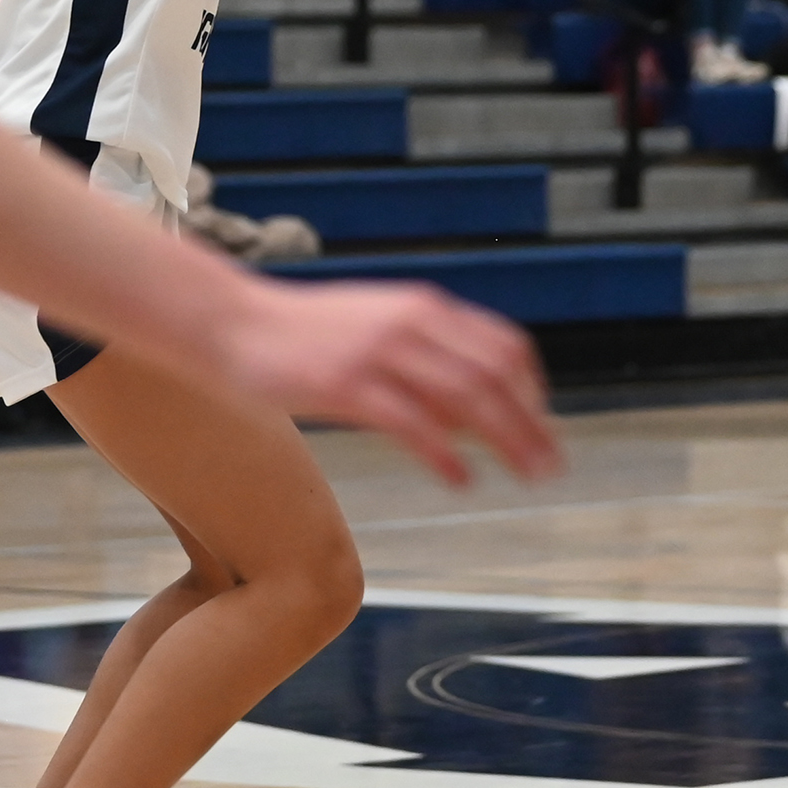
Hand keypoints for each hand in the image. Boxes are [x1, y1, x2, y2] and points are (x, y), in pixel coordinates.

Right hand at [214, 277, 560, 485]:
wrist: (235, 324)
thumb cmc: (307, 335)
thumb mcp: (377, 328)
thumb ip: (425, 354)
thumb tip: (470, 404)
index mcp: (424, 307)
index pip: (505, 345)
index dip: (534, 389)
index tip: (543, 426)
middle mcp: (411, 323)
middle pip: (495, 374)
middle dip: (532, 422)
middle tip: (552, 466)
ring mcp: (378, 352)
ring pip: (465, 396)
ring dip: (506, 439)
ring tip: (526, 476)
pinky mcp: (345, 384)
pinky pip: (411, 423)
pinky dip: (445, 453)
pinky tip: (461, 480)